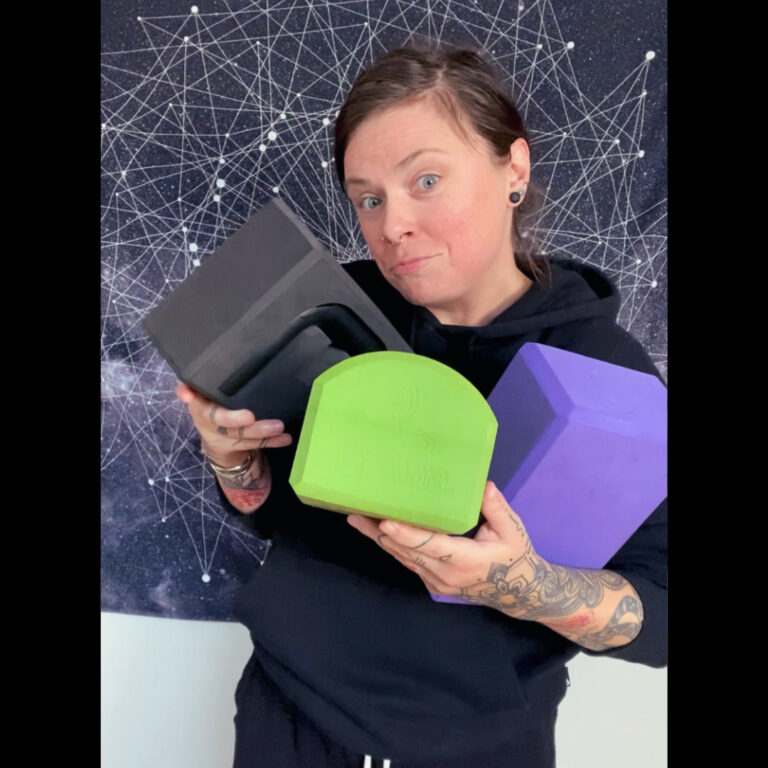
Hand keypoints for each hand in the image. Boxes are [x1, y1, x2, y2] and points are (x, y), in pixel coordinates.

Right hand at [175, 381, 291, 465]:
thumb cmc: (210, 401)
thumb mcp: (200, 391)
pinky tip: (286, 438)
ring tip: (280, 427)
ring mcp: (225, 437)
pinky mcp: (238, 445)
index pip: (207, 410)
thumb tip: (184, 392)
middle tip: (253, 417)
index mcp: (201, 408)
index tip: (241, 415)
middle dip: (241, 423)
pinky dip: (272, 442)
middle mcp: (211, 425)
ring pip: (243, 437)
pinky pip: (256, 444)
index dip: (221, 414)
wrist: (212, 431)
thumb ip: (193, 385)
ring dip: (262, 433)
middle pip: (226, 426)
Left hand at [347, 481, 542, 607]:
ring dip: (381, 539)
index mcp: (466, 561)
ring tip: (358, 519)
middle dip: (382, 533)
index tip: (385, 522)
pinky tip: (376, 532)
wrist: (518, 591)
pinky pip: (408, 563)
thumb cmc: (515, 556)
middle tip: (357, 512)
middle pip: (408, 552)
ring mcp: (437, 583)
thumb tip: (482, 486)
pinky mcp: (432, 584)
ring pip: (403, 558)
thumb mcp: (513, 531)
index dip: (407, 535)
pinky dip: (393, 546)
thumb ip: (496, 508)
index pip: (432, 546)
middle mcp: (446, 575)